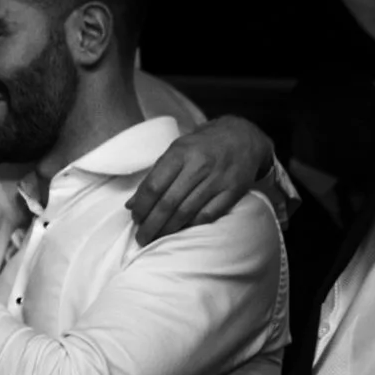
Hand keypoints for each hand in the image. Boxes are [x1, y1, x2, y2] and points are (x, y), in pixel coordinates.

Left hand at [128, 116, 275, 243]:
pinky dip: (192, 225)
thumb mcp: (176, 150)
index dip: (142, 206)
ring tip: (157, 237)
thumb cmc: (203, 145)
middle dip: (151, 224)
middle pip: (168, 203)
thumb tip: (131, 204)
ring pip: (186, 212)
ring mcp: (217, 179)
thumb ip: (155, 175)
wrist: (242, 136)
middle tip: (142, 238)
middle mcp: (198, 166)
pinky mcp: (233, 191)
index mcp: (180, 153)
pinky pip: (208, 215)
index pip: (154, 185)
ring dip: (169, 229)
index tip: (135, 218)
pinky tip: (182, 229)